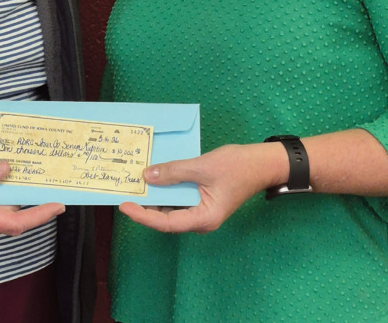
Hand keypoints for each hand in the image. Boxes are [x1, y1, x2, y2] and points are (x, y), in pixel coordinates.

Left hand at [119, 143, 285, 233]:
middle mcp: (201, 220)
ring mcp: (202, 212)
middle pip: (167, 218)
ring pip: (172, 208)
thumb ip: (174, 172)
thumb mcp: (202, 167)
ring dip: (155, 198)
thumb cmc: (237, 166)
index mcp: (204, 219)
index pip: (166, 223)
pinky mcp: (202, 201)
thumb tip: (148, 176)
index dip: (143, 216)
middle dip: (145, 207)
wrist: (262, 163)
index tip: (125, 206)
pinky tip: (155, 179)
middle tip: (125, 193)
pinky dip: (167, 191)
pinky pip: (180, 200)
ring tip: (135, 186)